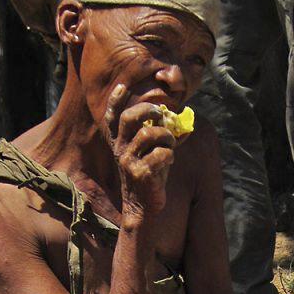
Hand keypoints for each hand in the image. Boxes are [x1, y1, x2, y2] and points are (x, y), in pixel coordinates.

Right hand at [105, 84, 181, 217]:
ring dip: (166, 136)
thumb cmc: (149, 176)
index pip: (113, 117)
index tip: (122, 86)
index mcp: (121, 142)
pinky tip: (169, 161)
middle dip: (148, 110)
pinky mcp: (140, 173)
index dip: (116, 100)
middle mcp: (121, 148)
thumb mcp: (152, 153)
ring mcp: (129, 161)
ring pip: (150, 134)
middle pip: (130, 118)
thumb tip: (181, 121)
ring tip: (170, 145)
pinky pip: (160, 154)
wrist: (142, 207)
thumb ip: (162, 136)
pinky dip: (169, 154)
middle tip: (161, 114)